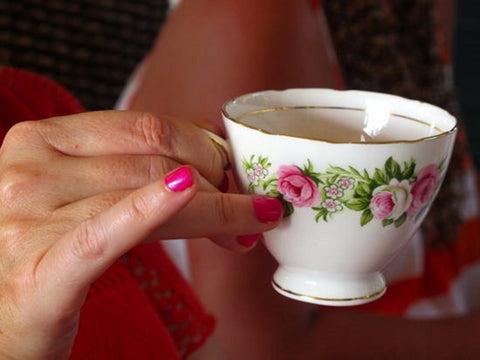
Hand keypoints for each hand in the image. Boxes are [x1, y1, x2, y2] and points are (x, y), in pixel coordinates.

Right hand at [0, 111, 282, 358]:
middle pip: (152, 160)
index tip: (234, 169)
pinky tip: (188, 193)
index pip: (145, 128)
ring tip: (248, 223)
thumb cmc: (51, 248)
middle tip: (249, 203)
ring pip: (147, 193)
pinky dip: (151, 209)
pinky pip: (108, 231)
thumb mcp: (82, 192)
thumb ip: (134, 163)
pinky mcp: (42, 269)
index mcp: (41, 140)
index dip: (203, 145)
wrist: (2, 316)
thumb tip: (208, 142)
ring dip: (216, 208)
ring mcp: (28, 218)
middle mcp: (29, 170)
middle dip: (217, 178)